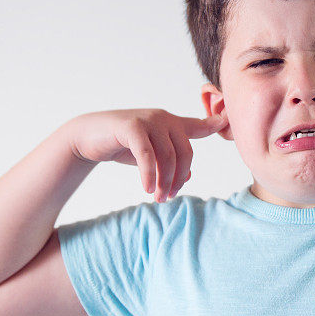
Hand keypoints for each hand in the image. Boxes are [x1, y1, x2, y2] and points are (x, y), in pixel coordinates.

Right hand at [66, 109, 227, 201]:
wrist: (87, 137)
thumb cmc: (122, 146)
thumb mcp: (149, 155)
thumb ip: (169, 162)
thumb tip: (189, 177)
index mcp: (172, 123)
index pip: (199, 125)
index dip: (214, 124)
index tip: (227, 121)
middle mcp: (164, 118)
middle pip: (185, 152)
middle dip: (179, 178)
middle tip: (169, 197)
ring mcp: (149, 120)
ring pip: (168, 156)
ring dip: (164, 181)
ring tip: (157, 197)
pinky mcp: (132, 126)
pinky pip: (148, 154)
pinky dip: (149, 174)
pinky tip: (146, 188)